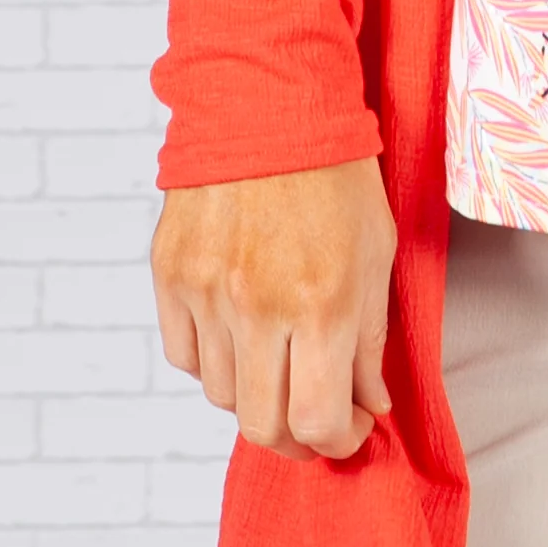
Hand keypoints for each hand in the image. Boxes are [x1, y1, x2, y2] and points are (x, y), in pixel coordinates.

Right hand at [150, 158, 396, 461]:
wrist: (268, 104)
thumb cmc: (336, 175)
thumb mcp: (377, 253)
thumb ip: (371, 339)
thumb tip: (368, 405)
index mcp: (322, 302)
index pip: (319, 422)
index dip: (340, 441)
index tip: (352, 428)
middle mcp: (258, 306)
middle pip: (263, 426)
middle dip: (296, 439)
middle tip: (316, 422)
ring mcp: (206, 292)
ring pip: (222, 396)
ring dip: (255, 395)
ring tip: (281, 364)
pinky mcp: (170, 275)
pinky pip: (185, 356)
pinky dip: (214, 362)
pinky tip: (241, 336)